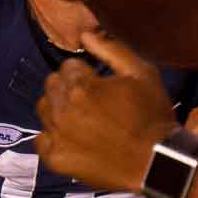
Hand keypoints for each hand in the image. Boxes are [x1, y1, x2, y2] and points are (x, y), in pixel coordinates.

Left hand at [36, 29, 174, 192]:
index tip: (102, 87)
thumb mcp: (142, 73)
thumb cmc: (152, 115)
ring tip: (83, 120)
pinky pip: (41, 139)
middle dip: (69, 88)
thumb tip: (84, 34)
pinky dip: (54, 137)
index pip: (68, 66)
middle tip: (92, 103)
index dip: (87, 73)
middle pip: (52, 85)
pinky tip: (75, 139)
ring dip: (59, 109)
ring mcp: (56, 136)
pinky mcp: (55, 158)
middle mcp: (62, 110)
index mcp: (81, 87)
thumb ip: (111, 49)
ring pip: (44, 109)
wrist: (156, 163)